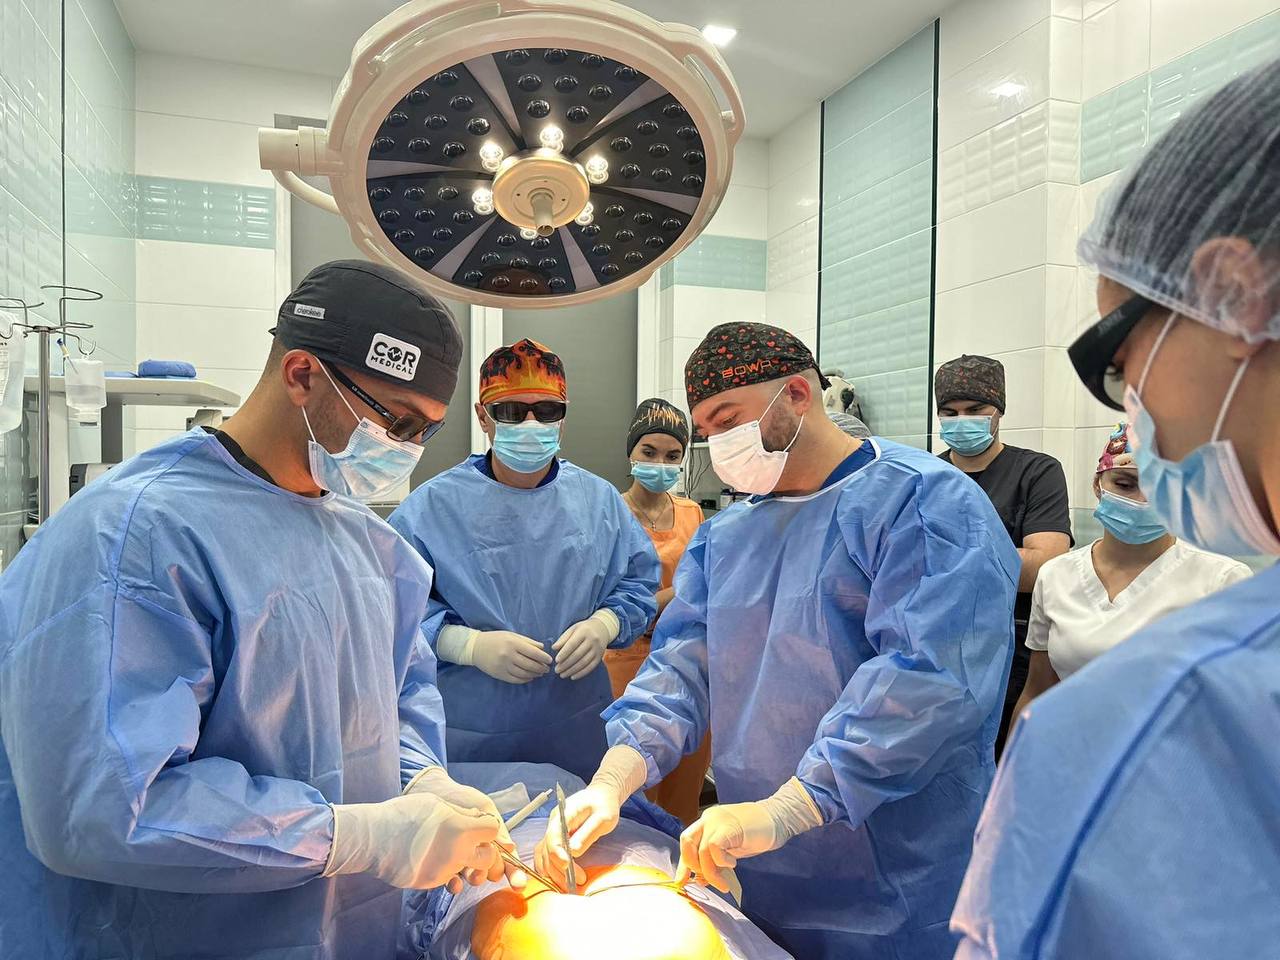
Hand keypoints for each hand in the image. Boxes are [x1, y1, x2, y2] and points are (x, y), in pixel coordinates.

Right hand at [323, 792, 502, 889]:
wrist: (372, 838)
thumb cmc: (403, 814)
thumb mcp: (436, 803)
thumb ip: (462, 813)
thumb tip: (478, 818)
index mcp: (462, 829)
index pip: (494, 830)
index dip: (487, 827)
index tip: (478, 825)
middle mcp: (458, 853)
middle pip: (489, 858)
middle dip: (484, 851)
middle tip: (470, 843)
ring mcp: (444, 871)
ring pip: (467, 871)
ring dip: (463, 862)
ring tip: (445, 849)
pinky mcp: (431, 883)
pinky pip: (446, 877)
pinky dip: (443, 869)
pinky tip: (428, 857)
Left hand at [407, 767, 525, 889]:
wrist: (433, 791)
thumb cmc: (461, 797)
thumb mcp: (484, 807)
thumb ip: (497, 827)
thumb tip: (511, 847)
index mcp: (492, 838)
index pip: (508, 859)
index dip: (514, 872)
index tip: (518, 884)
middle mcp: (479, 850)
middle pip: (492, 871)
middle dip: (494, 873)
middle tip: (491, 871)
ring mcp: (462, 858)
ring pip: (474, 877)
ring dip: (476, 878)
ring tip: (473, 874)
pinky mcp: (443, 863)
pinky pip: (452, 881)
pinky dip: (455, 884)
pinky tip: (454, 881)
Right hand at [471, 630, 552, 683]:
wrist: (476, 647)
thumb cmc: (496, 639)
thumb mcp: (512, 635)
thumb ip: (528, 641)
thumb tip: (542, 648)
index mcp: (513, 643)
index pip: (533, 652)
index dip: (544, 658)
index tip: (550, 660)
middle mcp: (508, 655)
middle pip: (530, 665)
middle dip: (541, 668)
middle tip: (547, 668)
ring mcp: (503, 666)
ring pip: (524, 673)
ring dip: (534, 674)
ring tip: (540, 673)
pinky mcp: (499, 674)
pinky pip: (515, 679)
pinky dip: (525, 679)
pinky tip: (530, 677)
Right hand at [533, 781, 622, 887]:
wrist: (602, 795)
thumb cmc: (604, 804)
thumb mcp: (603, 817)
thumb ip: (588, 832)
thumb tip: (573, 851)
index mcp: (564, 813)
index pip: (553, 836)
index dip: (557, 853)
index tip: (568, 866)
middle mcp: (553, 823)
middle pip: (547, 849)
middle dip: (559, 869)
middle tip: (578, 881)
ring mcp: (552, 831)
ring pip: (544, 855)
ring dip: (553, 873)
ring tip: (569, 886)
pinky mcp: (555, 838)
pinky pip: (545, 856)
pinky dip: (549, 869)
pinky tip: (557, 880)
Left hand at [552, 614, 613, 679]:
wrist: (602, 629)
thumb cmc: (584, 629)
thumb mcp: (573, 629)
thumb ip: (563, 638)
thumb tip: (554, 648)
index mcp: (584, 632)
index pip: (572, 644)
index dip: (564, 653)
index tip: (556, 660)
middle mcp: (592, 640)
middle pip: (577, 655)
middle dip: (566, 664)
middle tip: (557, 670)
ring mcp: (597, 649)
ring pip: (584, 662)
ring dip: (572, 670)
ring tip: (562, 675)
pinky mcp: (600, 657)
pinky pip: (590, 667)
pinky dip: (581, 673)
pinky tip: (573, 677)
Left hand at [675, 802, 774, 892]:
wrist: (777, 818)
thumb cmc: (756, 834)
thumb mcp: (730, 849)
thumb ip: (714, 860)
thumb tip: (701, 879)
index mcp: (707, 822)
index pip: (687, 842)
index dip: (684, 864)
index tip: (683, 881)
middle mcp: (709, 818)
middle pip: (686, 842)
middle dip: (693, 866)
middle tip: (707, 880)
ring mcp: (718, 820)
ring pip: (701, 850)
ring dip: (711, 872)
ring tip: (724, 882)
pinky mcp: (730, 827)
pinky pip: (714, 846)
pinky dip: (720, 861)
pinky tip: (732, 864)